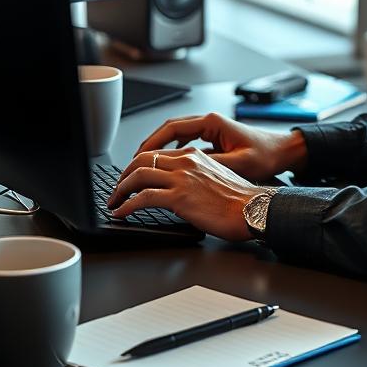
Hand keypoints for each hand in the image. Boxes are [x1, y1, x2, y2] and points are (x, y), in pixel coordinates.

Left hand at [107, 148, 264, 241]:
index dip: (137, 165)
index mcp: (194, 155)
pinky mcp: (179, 197)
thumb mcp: (216, 177)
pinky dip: (127, 205)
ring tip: (114, 202)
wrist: (252, 209)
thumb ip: (195, 176)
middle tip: (117, 189)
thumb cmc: (240, 200)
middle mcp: (186, 161)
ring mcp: (181, 178)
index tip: (130, 178)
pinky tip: (122, 213)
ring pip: (138, 175)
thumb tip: (179, 187)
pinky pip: (143, 198)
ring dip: (120, 190)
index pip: (157, 154)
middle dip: (123, 175)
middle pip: (142, 159)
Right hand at [134, 112, 307, 181]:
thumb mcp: (239, 163)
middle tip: (134, 163)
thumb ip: (212, 165)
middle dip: (150, 146)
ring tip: (146, 166)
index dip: (152, 142)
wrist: (283, 152)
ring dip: (161, 148)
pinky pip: (186, 141)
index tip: (138, 157)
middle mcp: (209, 122)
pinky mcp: (214, 138)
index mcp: (212, 123)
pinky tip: (167, 164)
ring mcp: (211, 129)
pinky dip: (173, 151)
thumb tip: (186, 172)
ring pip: (177, 135)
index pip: (172, 128)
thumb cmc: (266, 155)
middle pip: (170, 130)